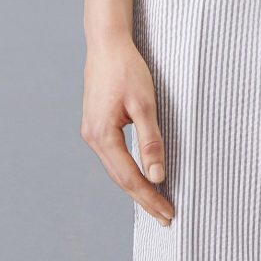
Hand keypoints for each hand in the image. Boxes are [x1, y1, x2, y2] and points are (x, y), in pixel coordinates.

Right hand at [81, 34, 174, 225]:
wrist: (107, 44)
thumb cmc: (126, 69)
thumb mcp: (145, 104)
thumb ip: (151, 141)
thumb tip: (157, 176)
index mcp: (102, 135)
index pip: (129, 177)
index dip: (149, 197)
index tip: (168, 213)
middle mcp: (92, 137)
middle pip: (120, 179)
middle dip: (143, 199)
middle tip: (166, 217)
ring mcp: (92, 132)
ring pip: (115, 169)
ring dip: (136, 187)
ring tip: (156, 203)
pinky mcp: (96, 125)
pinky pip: (113, 157)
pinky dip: (128, 171)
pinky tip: (141, 177)